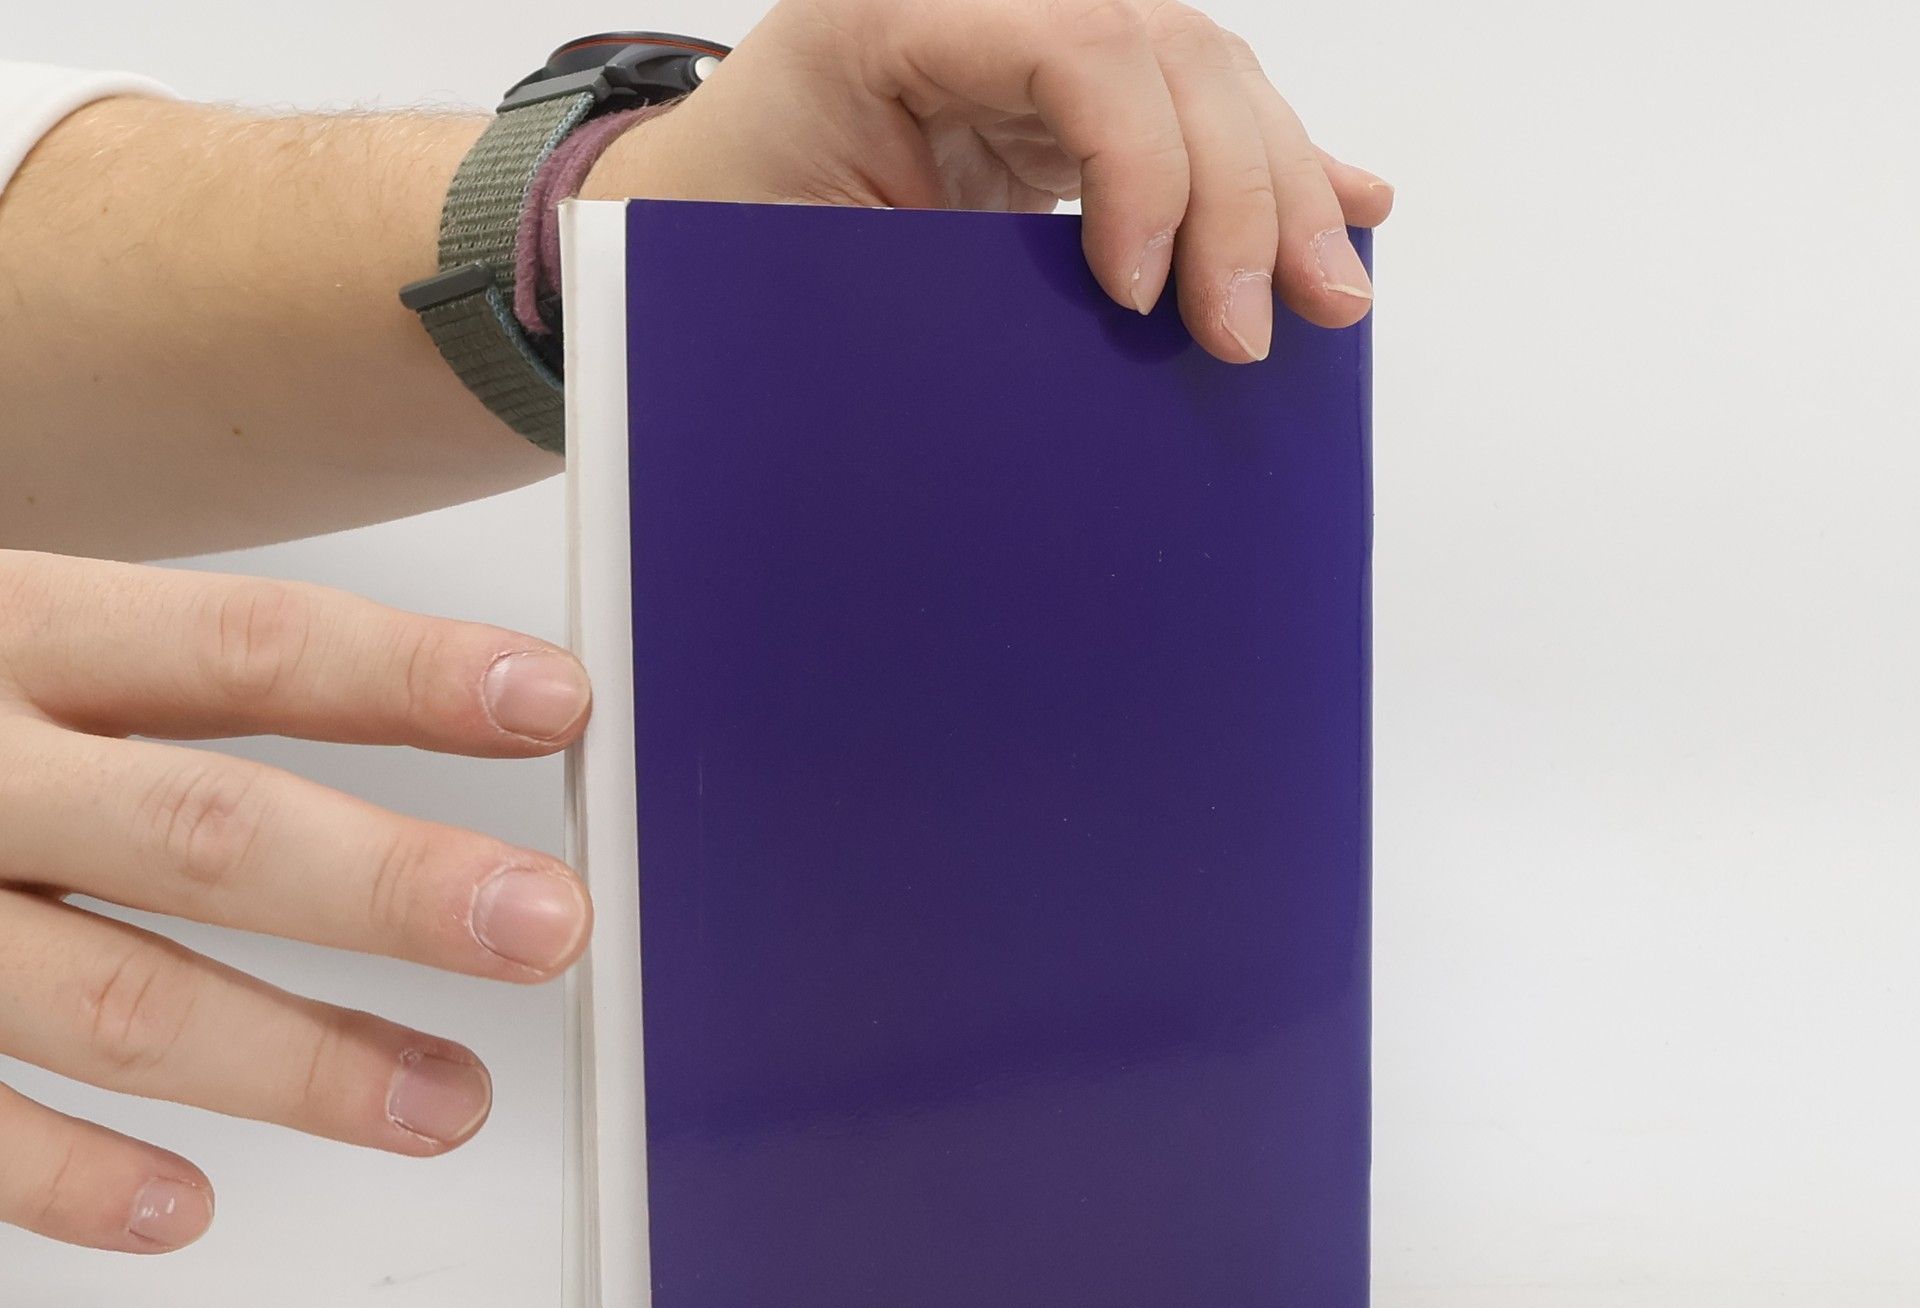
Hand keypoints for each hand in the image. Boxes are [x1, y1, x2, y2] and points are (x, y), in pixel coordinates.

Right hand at [0, 551, 594, 1254]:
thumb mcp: (10, 643)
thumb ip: (162, 686)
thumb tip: (432, 713)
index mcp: (6, 637)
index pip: (238, 647)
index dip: (404, 677)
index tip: (553, 702)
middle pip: (201, 829)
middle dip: (388, 887)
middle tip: (545, 927)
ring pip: (113, 999)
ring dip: (295, 1063)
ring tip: (443, 1104)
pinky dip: (67, 1174)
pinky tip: (184, 1209)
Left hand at [593, 0, 1390, 362]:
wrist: (682, 227)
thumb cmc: (719, 248)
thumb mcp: (796, 272)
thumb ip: (920, 291)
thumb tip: (1088, 357)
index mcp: (891, 16)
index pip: (1078, 42)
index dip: (1142, 162)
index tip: (1144, 294)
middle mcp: (978, 6)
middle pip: (1168, 51)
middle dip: (1242, 191)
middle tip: (1262, 327)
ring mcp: (1028, 43)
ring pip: (1202, 79)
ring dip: (1285, 187)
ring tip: (1334, 289)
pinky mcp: (1059, 102)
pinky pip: (1185, 116)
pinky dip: (1272, 165)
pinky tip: (1349, 204)